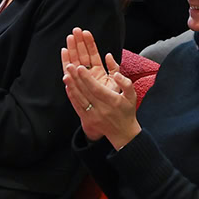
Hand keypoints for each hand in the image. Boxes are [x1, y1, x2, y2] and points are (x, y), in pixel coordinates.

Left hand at [62, 28, 138, 145]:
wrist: (122, 132)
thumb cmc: (127, 111)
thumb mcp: (132, 96)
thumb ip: (126, 83)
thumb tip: (117, 74)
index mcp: (113, 101)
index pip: (97, 89)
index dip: (88, 79)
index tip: (80, 68)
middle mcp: (102, 109)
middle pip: (86, 92)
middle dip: (77, 79)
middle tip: (69, 66)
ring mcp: (94, 115)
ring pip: (80, 99)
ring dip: (72, 87)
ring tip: (66, 75)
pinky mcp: (88, 119)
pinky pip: (78, 107)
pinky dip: (72, 97)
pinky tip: (68, 87)